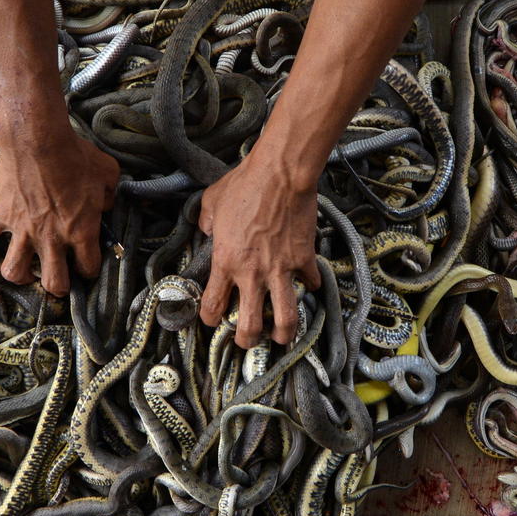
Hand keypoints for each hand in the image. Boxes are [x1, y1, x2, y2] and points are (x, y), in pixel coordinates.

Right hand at [0, 129, 118, 295]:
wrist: (37, 139)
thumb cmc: (75, 155)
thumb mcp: (107, 173)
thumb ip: (109, 195)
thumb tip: (105, 205)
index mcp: (81, 231)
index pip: (88, 268)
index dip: (89, 269)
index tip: (86, 263)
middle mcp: (52, 238)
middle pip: (54, 283)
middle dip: (58, 286)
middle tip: (58, 277)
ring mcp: (24, 230)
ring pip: (14, 272)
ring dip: (21, 274)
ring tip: (25, 268)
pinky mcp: (1, 216)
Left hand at [198, 154, 320, 347]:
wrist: (280, 174)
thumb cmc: (244, 185)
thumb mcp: (211, 202)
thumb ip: (206, 222)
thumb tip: (207, 229)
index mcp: (226, 262)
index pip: (213, 305)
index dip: (211, 319)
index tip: (213, 320)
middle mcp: (252, 274)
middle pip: (250, 325)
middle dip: (247, 340)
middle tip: (248, 341)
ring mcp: (281, 270)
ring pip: (285, 318)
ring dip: (284, 332)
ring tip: (282, 336)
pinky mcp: (304, 260)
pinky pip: (310, 283)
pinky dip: (309, 287)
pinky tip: (307, 286)